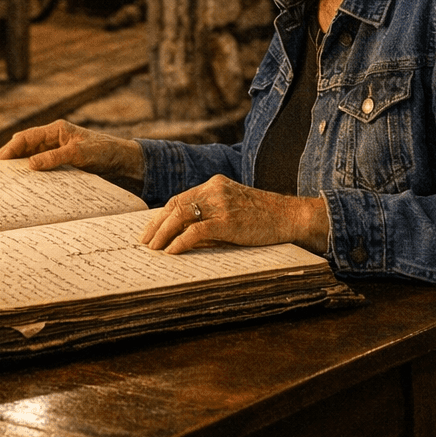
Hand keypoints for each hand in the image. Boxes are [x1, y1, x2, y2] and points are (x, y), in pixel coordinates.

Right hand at [0, 119, 143, 190]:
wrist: (125, 161)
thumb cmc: (105, 151)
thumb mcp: (80, 154)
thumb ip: (55, 157)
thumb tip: (30, 164)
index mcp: (56, 129)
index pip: (25, 138)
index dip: (9, 150)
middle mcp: (54, 138)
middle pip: (25, 147)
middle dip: (9, 159)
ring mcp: (58, 150)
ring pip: (31, 158)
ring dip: (20, 168)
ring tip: (6, 182)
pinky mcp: (63, 162)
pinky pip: (42, 167)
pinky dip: (32, 175)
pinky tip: (26, 185)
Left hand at [139, 176, 329, 254]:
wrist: (290, 217)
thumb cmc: (263, 218)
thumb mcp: (234, 211)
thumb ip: (211, 217)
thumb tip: (182, 238)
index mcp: (215, 185)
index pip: (180, 198)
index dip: (163, 215)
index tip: (151, 230)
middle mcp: (214, 190)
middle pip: (175, 205)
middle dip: (157, 225)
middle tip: (145, 243)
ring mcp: (221, 204)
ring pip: (181, 215)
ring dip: (163, 234)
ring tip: (153, 250)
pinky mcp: (228, 221)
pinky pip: (196, 230)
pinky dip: (180, 242)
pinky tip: (172, 252)